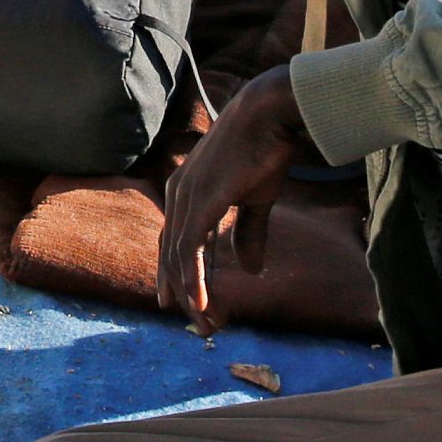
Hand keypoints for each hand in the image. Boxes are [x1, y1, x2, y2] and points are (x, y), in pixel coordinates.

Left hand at [157, 65, 309, 335]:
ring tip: (204, 324)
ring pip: (179, 258)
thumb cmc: (264, 151)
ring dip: (190, 293)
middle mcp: (178, 196)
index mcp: (187, 193)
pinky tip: (200, 303)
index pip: (178, 243)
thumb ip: (249, 234)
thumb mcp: (256, 200)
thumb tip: (250, 271)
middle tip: (197, 326)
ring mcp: (186, 198)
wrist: (269, 115)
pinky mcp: (200, 201)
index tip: (189, 306)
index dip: (182, 276)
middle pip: (172, 255)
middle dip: (182, 292)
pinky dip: (193, 280)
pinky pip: (190, 250)